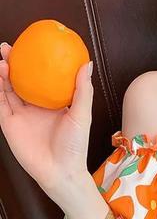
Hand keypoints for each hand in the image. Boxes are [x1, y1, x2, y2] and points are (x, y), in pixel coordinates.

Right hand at [0, 42, 93, 194]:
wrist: (60, 171)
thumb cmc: (75, 146)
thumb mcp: (81, 115)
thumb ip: (83, 90)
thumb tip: (86, 64)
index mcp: (54, 106)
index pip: (43, 81)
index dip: (37, 65)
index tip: (35, 47)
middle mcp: (36, 109)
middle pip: (21, 81)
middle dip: (15, 64)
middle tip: (11, 47)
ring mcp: (21, 116)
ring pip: (8, 89)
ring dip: (4, 73)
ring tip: (4, 56)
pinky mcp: (9, 125)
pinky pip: (0, 103)